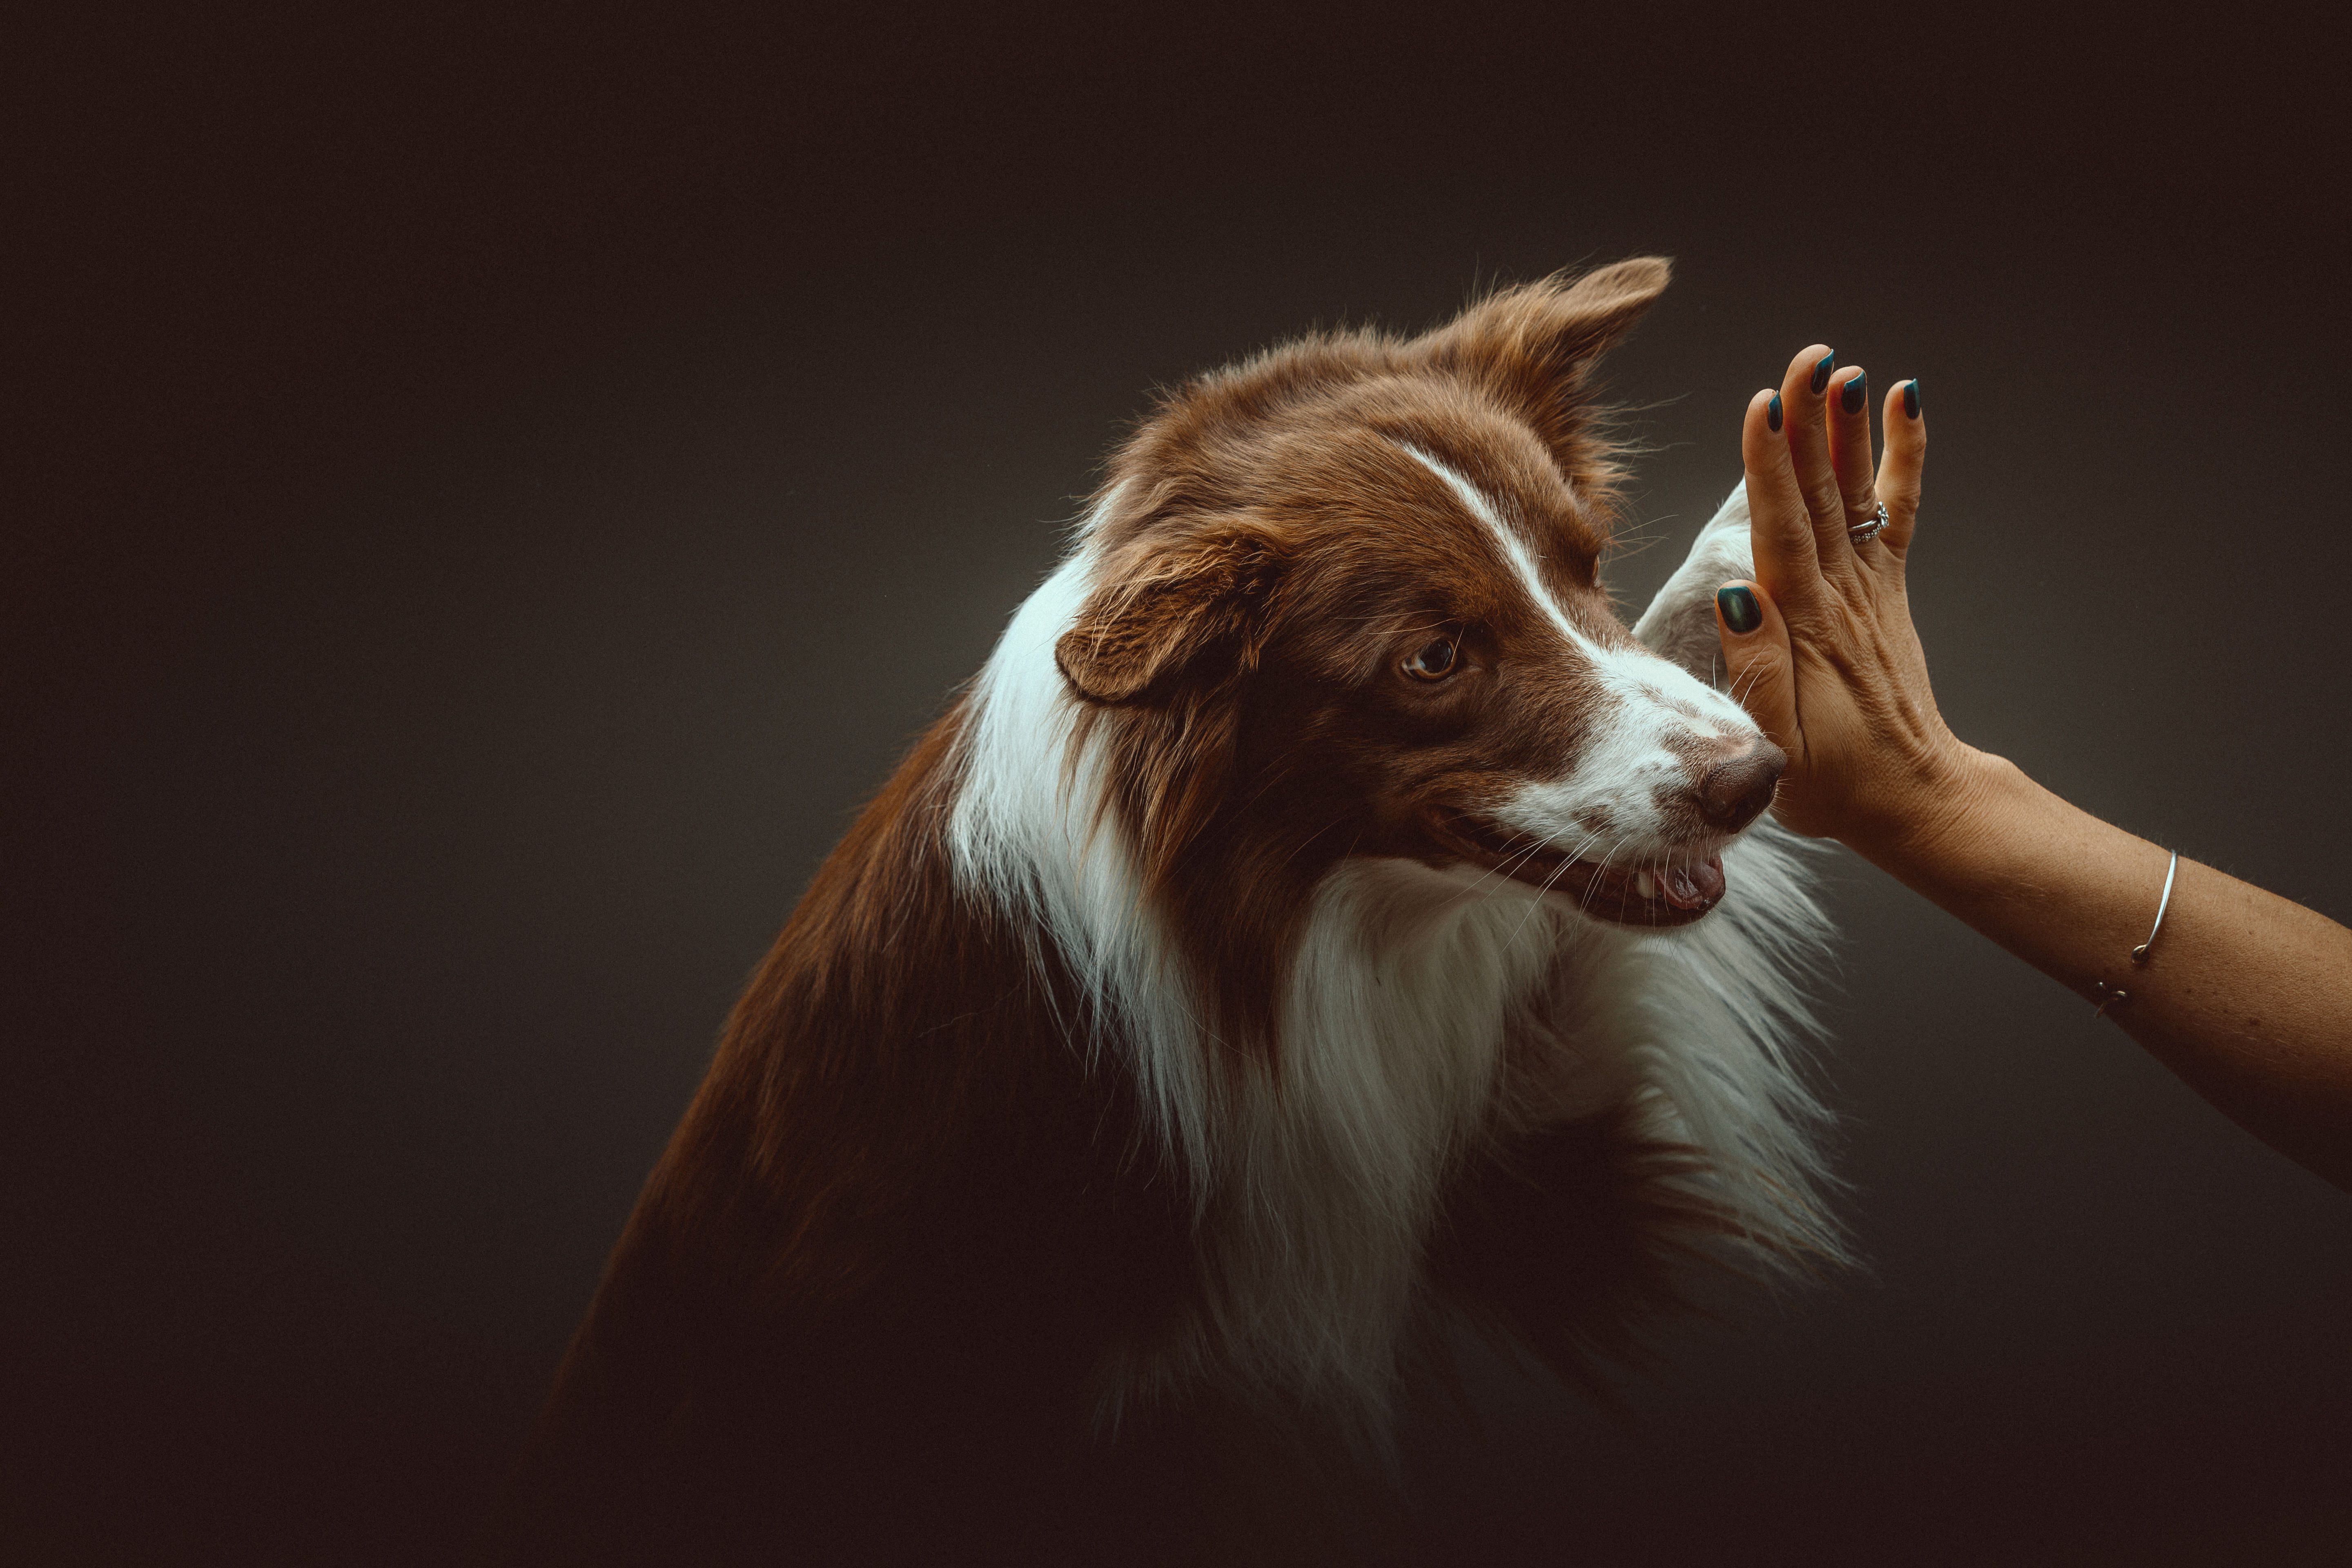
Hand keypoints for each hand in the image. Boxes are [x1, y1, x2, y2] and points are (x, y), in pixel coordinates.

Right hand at [1712, 348, 1981, 863]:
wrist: (1912, 801)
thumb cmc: (1834, 783)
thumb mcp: (1780, 746)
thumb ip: (1757, 669)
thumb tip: (1738, 594)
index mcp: (1805, 629)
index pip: (1783, 531)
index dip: (1771, 467)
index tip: (1765, 407)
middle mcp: (1840, 597)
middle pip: (1819, 495)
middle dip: (1810, 424)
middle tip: (1807, 360)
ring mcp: (1868, 590)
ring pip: (1852, 493)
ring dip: (1845, 428)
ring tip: (1842, 368)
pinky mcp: (1886, 591)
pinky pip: (1897, 512)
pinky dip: (1902, 456)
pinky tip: (1903, 405)